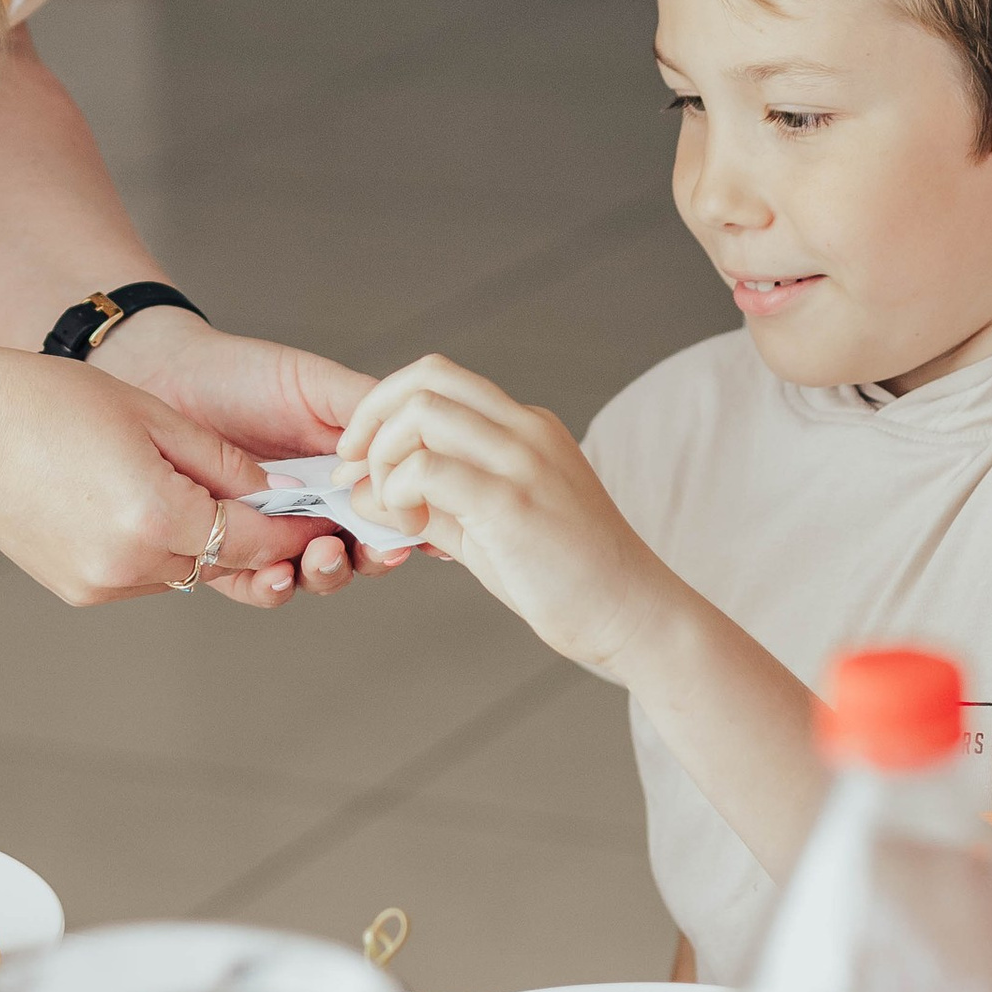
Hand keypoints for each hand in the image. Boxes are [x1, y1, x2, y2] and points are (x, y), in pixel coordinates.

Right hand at [0, 338, 297, 608]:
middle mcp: (127, 565)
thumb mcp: (151, 416)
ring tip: (191, 489)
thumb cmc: (48, 399)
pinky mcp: (74, 588)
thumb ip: (219, 461)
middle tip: (277, 507)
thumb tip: (269, 493)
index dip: (291, 526)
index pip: (251, 538)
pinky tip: (137, 501)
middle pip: (220, 561)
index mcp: (154, 516)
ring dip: (200, 541)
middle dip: (249, 535)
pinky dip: (156, 547)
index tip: (321, 515)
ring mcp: (97, 584)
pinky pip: (141, 575)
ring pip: (182, 571)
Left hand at [97, 310, 414, 605]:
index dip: (409, 527)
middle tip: (373, 549)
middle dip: (371, 558)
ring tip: (320, 556)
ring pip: (312, 575)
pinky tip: (275, 574)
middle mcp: (315, 511)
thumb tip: (427, 440)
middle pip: (361, 554)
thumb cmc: (243, 375)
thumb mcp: (316, 385)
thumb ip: (367, 411)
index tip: (416, 530)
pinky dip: (269, 586)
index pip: (390, 513)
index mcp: (346, 475)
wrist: (168, 376)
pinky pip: (253, 584)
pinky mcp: (225, 550)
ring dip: (325, 573)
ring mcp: (272, 534)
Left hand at [336, 354, 659, 673]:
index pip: (441, 380)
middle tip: (354, 469)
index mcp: (526, 428)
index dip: (384, 407)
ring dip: (384, 454)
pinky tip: (409, 524)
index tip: (360, 456)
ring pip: (424, 410)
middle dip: (371, 415)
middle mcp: (526, 430)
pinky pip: (430, 469)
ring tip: (391, 506)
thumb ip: (432, 506)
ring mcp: (524, 461)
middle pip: (428, 376)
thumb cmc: (570, 580)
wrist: (637, 616)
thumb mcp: (490, 531)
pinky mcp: (514, 502)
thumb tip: (365, 492)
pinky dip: (399, 490)